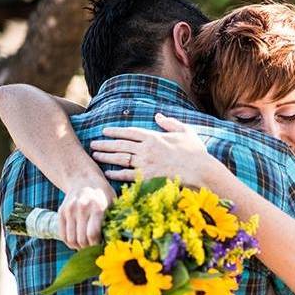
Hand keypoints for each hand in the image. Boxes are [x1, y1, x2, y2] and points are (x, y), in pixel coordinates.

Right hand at [58, 177, 115, 249]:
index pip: (93, 234)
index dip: (97, 244)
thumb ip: (114, 220)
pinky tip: (78, 243)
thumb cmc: (103, 193)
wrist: (83, 178)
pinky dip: (70, 242)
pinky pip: (63, 234)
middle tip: (95, 250)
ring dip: (79, 247)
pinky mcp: (61, 212)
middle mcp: (82, 208)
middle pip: (81, 239)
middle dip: (89, 248)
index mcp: (98, 207)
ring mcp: (69, 210)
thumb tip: (117, 240)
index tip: (102, 247)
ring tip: (87, 247)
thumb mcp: (113, 203)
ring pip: (71, 239)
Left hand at [90, 113, 212, 187]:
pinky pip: (127, 175)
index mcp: (155, 137)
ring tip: (95, 155)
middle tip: (93, 143)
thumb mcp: (185, 132)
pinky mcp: (147, 178)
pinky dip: (116, 174)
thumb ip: (170, 123)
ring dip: (106, 157)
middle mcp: (147, 149)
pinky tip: (107, 172)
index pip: (130, 132)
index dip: (115, 131)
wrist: (201, 171)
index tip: (105, 130)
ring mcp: (146, 164)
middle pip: (121, 145)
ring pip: (120, 159)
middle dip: (105, 144)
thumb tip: (158, 115)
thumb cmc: (196, 153)